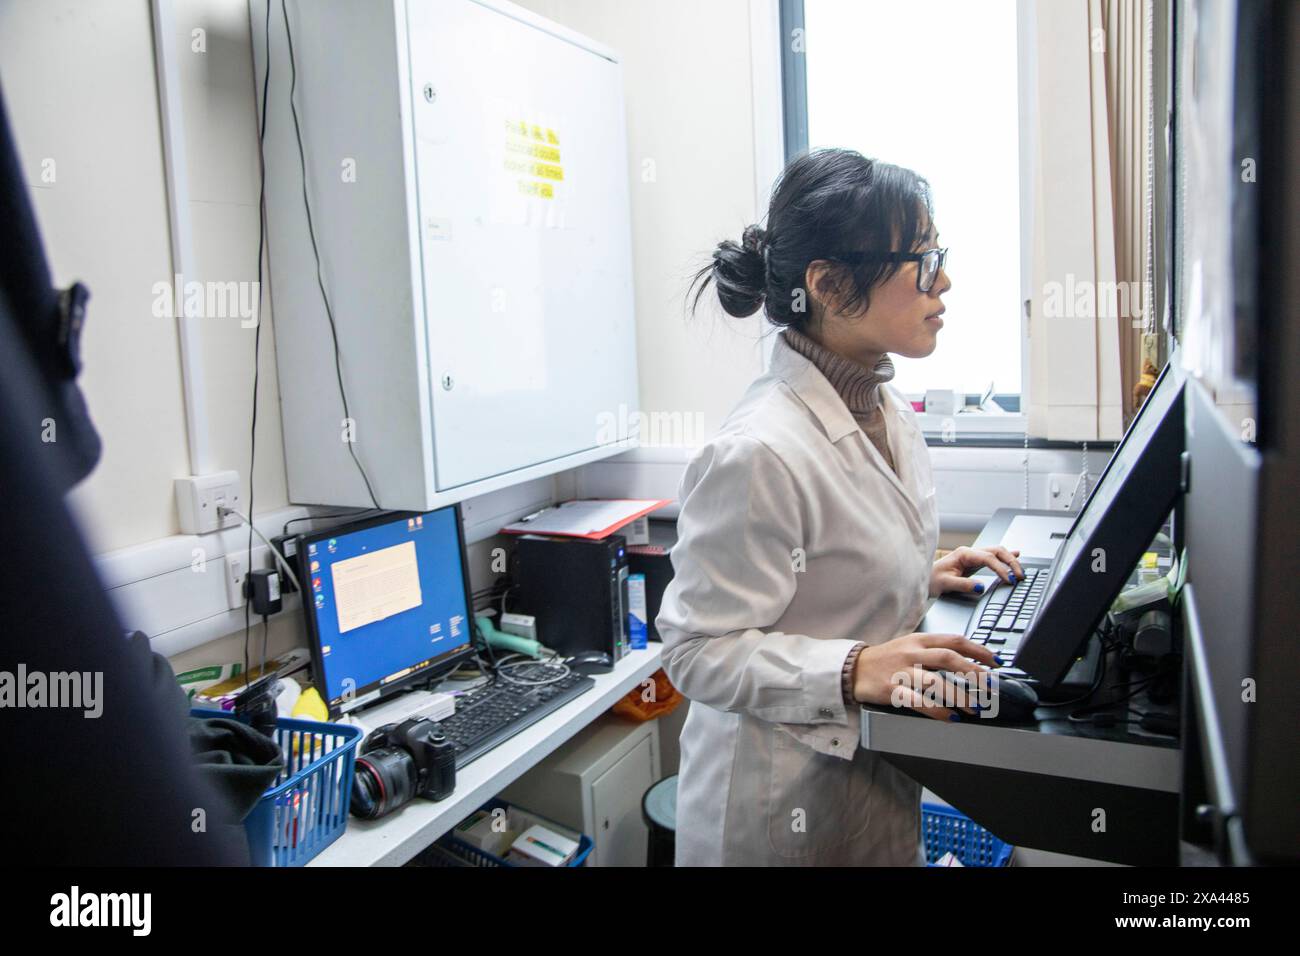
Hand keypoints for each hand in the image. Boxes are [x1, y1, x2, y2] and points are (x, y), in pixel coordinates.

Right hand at [851, 632, 998, 721]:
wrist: (853, 669)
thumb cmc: (885, 659)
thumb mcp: (909, 646)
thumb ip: (933, 651)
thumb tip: (965, 662)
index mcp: (919, 640)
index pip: (954, 640)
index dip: (977, 650)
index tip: (995, 662)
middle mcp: (912, 653)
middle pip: (949, 658)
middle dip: (974, 673)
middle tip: (990, 686)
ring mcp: (901, 672)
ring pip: (936, 682)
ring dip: (959, 696)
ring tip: (975, 707)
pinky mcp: (892, 690)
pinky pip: (919, 701)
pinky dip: (937, 710)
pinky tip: (950, 717)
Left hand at [930, 546, 1023, 597]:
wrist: (922, 577)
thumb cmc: (931, 579)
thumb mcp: (945, 584)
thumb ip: (964, 585)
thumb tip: (981, 587)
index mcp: (963, 554)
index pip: (988, 558)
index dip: (1000, 569)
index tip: (1008, 580)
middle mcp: (969, 552)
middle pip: (996, 551)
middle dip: (1010, 562)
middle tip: (1020, 575)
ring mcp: (972, 556)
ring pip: (996, 552)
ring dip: (1010, 559)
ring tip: (1021, 569)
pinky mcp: (974, 562)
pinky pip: (993, 556)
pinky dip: (1005, 557)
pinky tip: (1016, 555)